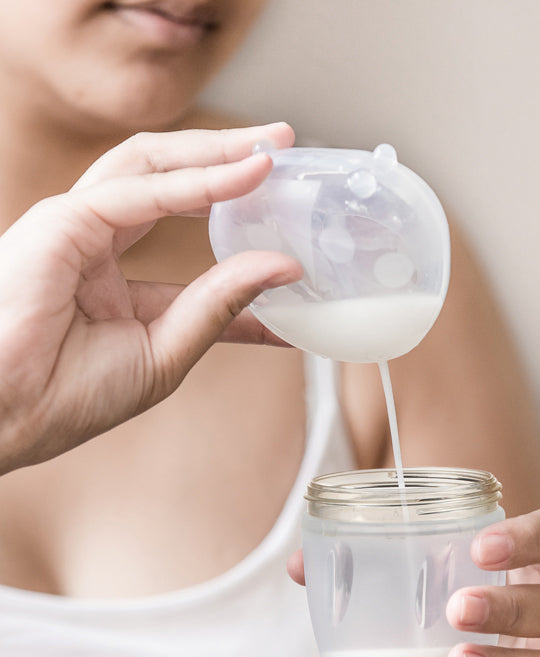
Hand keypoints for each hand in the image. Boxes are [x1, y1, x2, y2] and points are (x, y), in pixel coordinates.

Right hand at [0, 123, 300, 473]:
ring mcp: (78, 227)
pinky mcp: (64, 220)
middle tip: (284, 154)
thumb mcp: (166, 352)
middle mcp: (97, 245)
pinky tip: (245, 175)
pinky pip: (141, 191)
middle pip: (172, 184)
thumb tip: (284, 270)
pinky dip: (197, 181)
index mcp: (115, 286)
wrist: (5, 416)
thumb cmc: (67, 396)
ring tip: (270, 148)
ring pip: (153, 166)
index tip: (302, 271)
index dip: (253, 267)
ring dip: (214, 152)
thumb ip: (221, 306)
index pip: (197, 267)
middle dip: (229, 165)